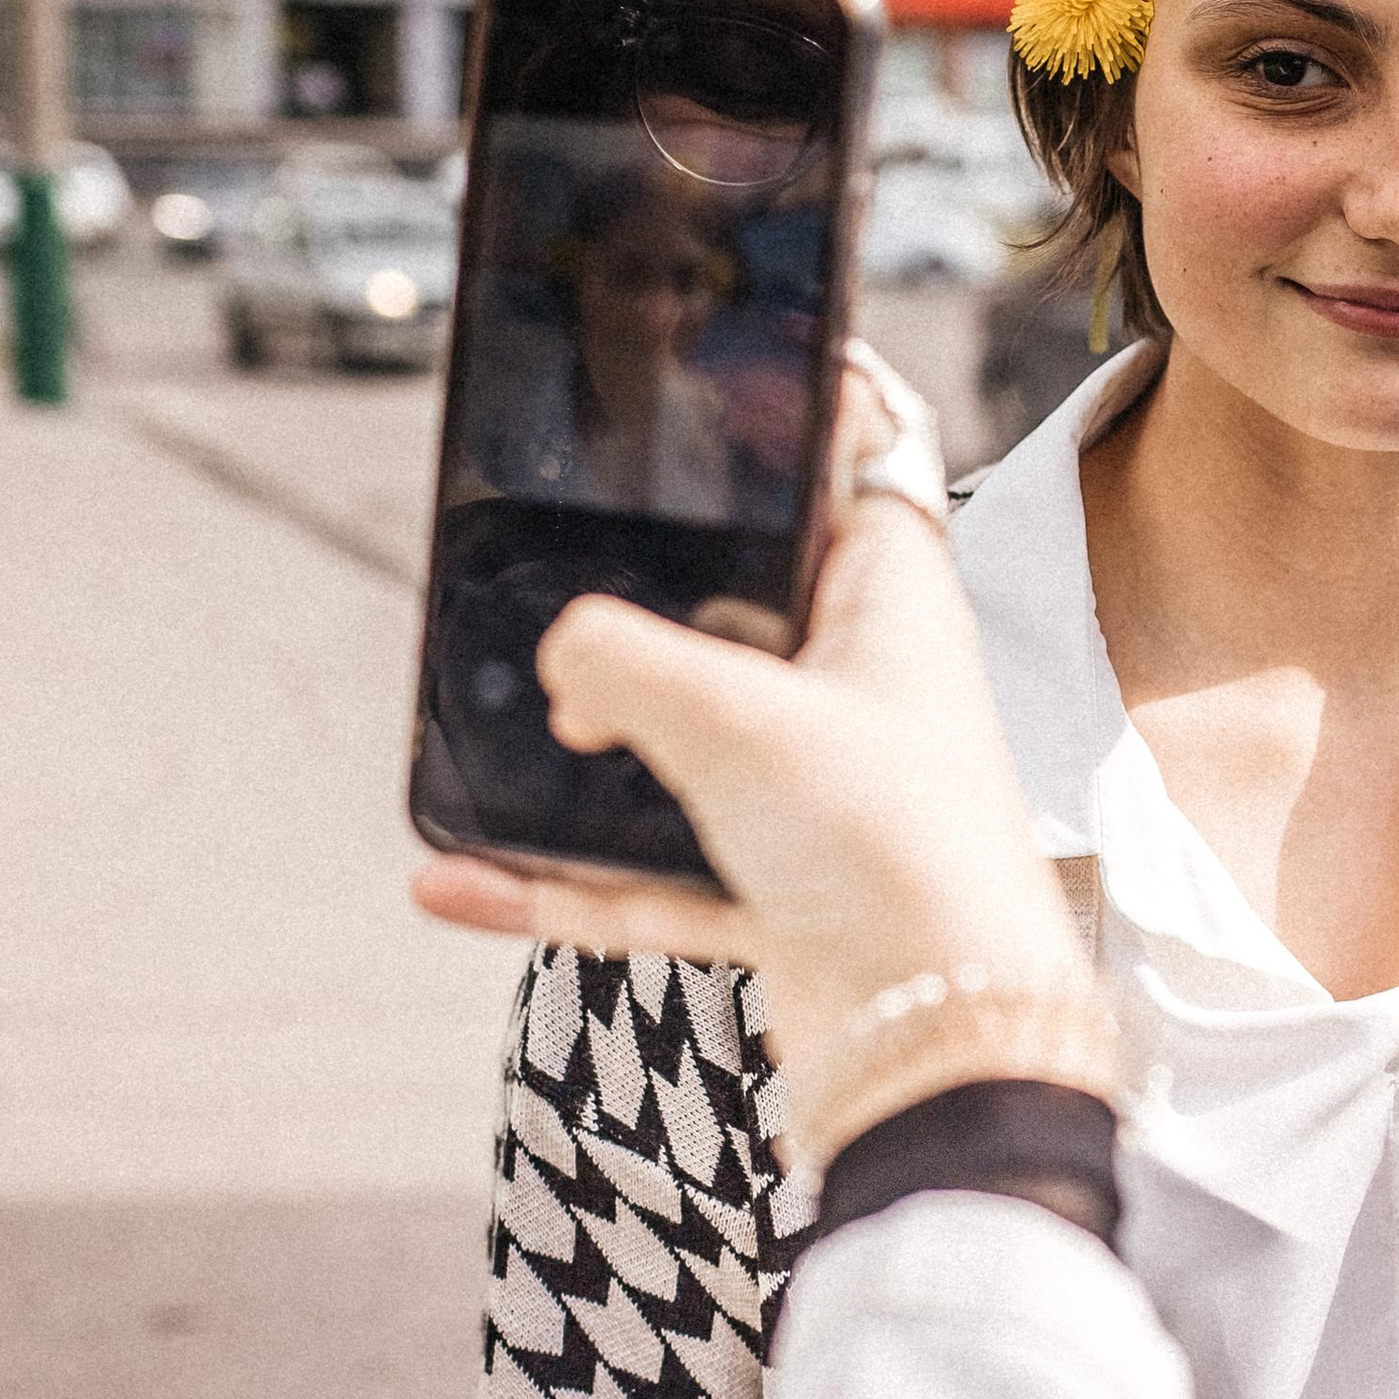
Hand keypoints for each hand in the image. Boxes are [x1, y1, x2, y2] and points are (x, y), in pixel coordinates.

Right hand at [412, 372, 1086, 1087]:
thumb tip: (560, 667)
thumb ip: (619, 659)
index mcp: (889, 598)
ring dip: (583, 752)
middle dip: (643, 593)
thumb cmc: (886, 848)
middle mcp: (861, 686)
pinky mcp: (785, 895)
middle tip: (547, 561)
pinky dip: (558, 879)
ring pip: (680, 746)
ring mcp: (821, 794)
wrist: (944, 1045)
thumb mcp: (730, 715)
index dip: (803, 403)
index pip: (858, 460)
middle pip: (743, 604)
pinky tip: (454, 877)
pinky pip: (649, 873)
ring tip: (488, 736)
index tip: (730, 354)